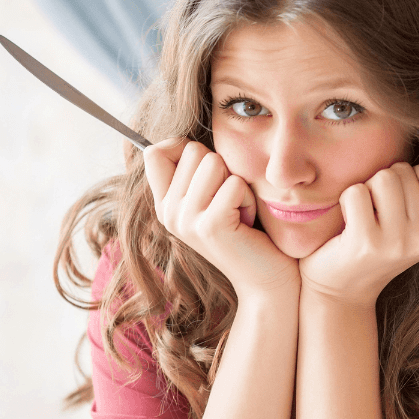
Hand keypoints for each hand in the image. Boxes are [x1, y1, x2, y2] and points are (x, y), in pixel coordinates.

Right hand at [143, 138, 299, 298]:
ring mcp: (186, 220)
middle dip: (221, 167)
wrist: (265, 280)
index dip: (183, 146)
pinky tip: (246, 221)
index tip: (206, 168)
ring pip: (214, 162)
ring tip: (237, 210)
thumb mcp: (211, 198)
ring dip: (237, 182)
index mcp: (164, 204)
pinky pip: (234, 183)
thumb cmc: (246, 231)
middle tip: (228, 202)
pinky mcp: (210, 226)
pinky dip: (248, 197)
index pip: (154, 151)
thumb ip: (194, 171)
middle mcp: (168, 213)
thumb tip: (183, 138)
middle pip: (192, 150)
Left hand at [298, 153, 418, 306]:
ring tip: (365, 217)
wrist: (344, 288)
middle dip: (385, 184)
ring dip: (367, 190)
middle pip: (403, 171)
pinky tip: (349, 225)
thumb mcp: (415, 221)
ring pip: (382, 177)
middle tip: (378, 215)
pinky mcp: (366, 241)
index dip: (412, 177)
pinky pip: (357, 192)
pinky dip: (347, 201)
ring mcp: (397, 241)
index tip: (402, 200)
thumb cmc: (379, 245)